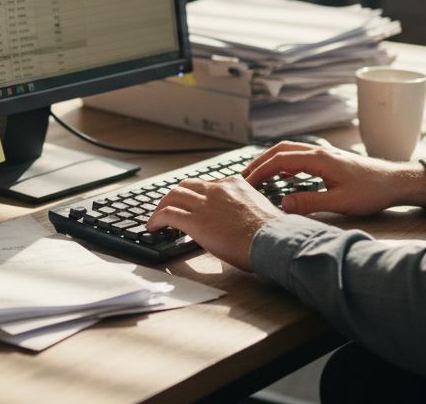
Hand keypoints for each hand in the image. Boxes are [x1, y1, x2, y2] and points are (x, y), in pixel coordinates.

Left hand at [146, 176, 283, 271]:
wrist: (272, 240)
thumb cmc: (272, 232)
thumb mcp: (259, 208)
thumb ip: (244, 207)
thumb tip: (238, 219)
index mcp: (234, 184)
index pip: (207, 184)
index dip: (196, 194)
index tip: (192, 202)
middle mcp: (217, 189)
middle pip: (186, 185)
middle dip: (175, 196)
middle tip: (169, 206)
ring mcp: (204, 203)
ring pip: (172, 196)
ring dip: (162, 206)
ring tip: (157, 217)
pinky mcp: (194, 221)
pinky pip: (167, 214)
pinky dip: (155, 219)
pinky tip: (153, 227)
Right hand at [243, 141, 425, 216]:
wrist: (395, 182)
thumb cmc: (371, 191)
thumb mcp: (340, 203)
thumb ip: (310, 203)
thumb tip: (282, 204)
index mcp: (319, 159)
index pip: (279, 160)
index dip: (259, 171)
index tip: (245, 183)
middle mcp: (319, 152)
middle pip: (280, 150)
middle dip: (259, 163)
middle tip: (242, 177)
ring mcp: (324, 154)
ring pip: (289, 150)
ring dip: (271, 160)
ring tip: (257, 175)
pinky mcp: (329, 160)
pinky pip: (299, 156)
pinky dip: (285, 162)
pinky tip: (284, 175)